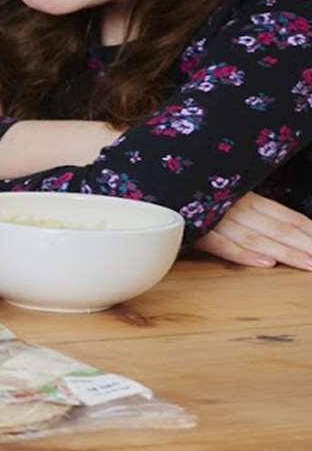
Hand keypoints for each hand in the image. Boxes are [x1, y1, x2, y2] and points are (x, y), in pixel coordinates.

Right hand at [195, 193, 311, 270]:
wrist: (153, 186)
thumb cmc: (197, 197)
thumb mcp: (228, 197)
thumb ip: (253, 212)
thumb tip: (286, 230)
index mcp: (248, 198)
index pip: (289, 217)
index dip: (310, 231)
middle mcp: (237, 207)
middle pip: (279, 230)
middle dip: (306, 245)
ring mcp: (218, 220)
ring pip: (257, 239)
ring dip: (285, 253)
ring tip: (308, 264)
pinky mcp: (197, 232)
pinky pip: (223, 246)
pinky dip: (244, 255)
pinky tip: (266, 263)